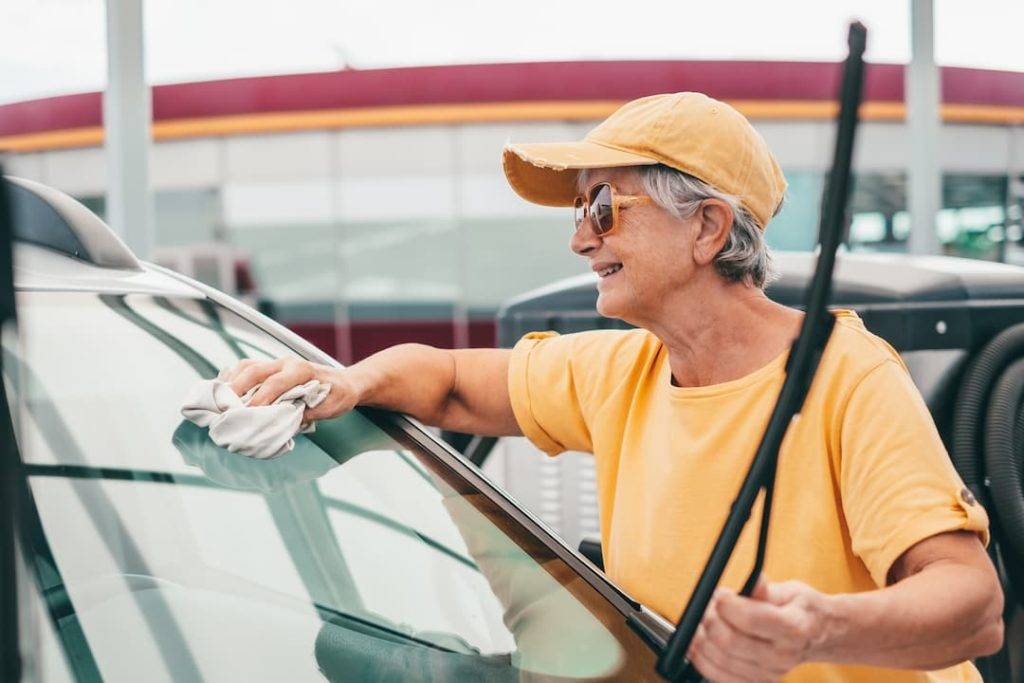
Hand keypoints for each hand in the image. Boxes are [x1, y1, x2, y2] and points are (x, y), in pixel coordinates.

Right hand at [217, 357, 360, 421]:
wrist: (345, 383)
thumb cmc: (338, 395)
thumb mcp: (329, 407)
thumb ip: (306, 413)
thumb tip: (283, 422)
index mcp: (301, 371)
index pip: (274, 384)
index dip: (259, 400)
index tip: (247, 416)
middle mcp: (286, 363)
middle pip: (254, 371)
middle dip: (236, 390)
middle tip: (224, 410)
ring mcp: (277, 364)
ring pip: (247, 367)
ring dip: (231, 383)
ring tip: (219, 401)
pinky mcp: (271, 368)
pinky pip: (247, 368)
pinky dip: (233, 379)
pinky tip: (225, 392)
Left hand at [687, 576, 829, 681]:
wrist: (818, 635)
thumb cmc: (800, 610)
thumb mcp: (790, 591)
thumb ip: (766, 589)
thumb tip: (754, 579)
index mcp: (793, 628)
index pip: (751, 619)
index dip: (727, 605)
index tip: (718, 594)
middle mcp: (783, 656)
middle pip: (731, 642)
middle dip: (709, 621)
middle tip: (706, 607)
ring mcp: (770, 673)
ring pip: (722, 661)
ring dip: (702, 640)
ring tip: (701, 623)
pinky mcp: (758, 682)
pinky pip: (721, 677)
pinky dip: (704, 661)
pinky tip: (699, 645)